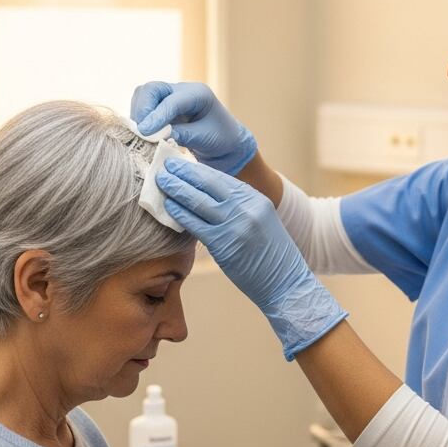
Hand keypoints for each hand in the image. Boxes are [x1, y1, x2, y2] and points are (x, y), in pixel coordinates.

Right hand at [131, 81, 257, 175]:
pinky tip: (144, 133)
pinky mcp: (161, 107)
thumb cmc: (222, 139)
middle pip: (151, 89)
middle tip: (141, 132)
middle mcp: (181, 90)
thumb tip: (158, 135)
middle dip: (142, 109)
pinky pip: (143, 106)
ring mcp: (169, 97)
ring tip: (142, 134)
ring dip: (138, 114)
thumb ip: (183, 135)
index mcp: (198, 94)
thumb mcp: (206, 138)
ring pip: (143, 96)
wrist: (227, 142)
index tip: (144, 132)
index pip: (171, 101)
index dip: (156, 116)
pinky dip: (139, 119)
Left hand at [155, 159, 346, 359]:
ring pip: (198, 201)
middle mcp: (246, 207)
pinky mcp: (224, 244)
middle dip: (184, 173)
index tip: (182, 164)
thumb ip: (238, 207)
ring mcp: (235, 225)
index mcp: (255, 198)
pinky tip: (168, 206)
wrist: (286, 282)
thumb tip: (208, 197)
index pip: (221, 177)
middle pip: (208, 183)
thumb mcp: (260, 221)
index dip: (198, 169)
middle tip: (165, 165)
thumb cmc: (270, 255)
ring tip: (161, 181)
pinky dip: (179, 213)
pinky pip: (196, 224)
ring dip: (177, 189)